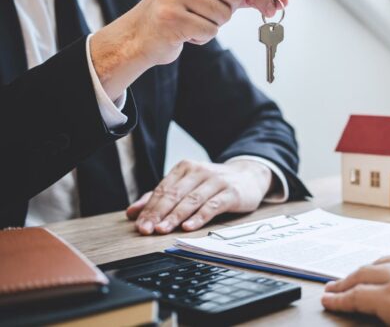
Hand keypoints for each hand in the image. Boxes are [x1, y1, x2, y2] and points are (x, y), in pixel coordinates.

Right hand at [90, 0, 287, 99]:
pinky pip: (210, 31)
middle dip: (228, 10)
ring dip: (214, 24)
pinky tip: (185, 30)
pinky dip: (203, 36)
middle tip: (206, 11)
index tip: (270, 6)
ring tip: (192, 19)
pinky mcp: (170, 15)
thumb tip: (282, 1)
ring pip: (224, 15)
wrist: (144, 33)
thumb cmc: (183, 8)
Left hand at [126, 159, 272, 234]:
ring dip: (175, 217)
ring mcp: (217, 181)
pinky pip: (212, 206)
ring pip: (191, 200)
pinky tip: (188, 227)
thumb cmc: (214, 184)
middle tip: (146, 230)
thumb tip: (132, 212)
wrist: (249, 176)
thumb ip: (160, 198)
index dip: (149, 208)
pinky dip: (199, 217)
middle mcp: (200, 172)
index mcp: (185, 168)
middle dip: (158, 214)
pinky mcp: (231, 193)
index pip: (163, 189)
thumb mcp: (187, 186)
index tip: (139, 225)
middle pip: (174, 194)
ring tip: (162, 230)